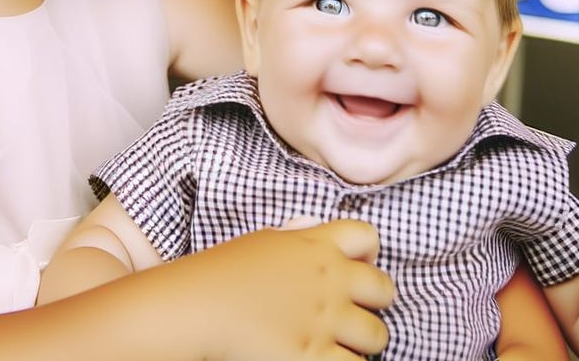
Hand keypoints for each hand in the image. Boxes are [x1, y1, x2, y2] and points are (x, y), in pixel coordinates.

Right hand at [155, 220, 392, 360]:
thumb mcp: (261, 243)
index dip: (368, 255)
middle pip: (383, 288)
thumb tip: (311, 230)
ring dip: (362, 342)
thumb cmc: (218, 274)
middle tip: (351, 315)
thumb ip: (294, 238)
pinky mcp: (315, 356)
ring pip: (377, 335)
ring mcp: (326, 319)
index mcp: (314, 244)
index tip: (354, 271)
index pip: (367, 236)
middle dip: (373, 303)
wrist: (195, 308)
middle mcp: (329, 279)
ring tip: (339, 346)